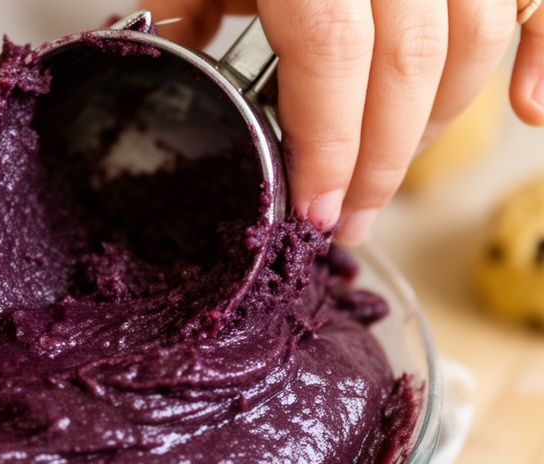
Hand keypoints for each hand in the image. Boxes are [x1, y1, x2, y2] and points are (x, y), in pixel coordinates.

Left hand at [141, 0, 543, 242]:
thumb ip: (185, 1)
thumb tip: (181, 62)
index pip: (334, 58)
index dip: (330, 144)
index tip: (316, 208)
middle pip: (410, 65)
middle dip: (379, 160)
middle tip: (349, 215)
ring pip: (475, 39)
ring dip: (435, 122)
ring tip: (390, 167)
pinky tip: (530, 110)